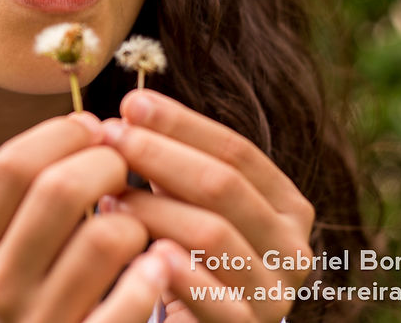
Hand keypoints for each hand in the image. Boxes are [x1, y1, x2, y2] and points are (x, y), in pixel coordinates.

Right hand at [0, 112, 173, 322]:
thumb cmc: (37, 300)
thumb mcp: (10, 252)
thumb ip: (33, 194)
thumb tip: (90, 124)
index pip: (10, 165)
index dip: (60, 134)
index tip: (94, 129)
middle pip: (56, 189)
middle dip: (106, 163)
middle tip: (126, 170)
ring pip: (105, 236)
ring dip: (135, 219)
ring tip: (137, 228)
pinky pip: (131, 299)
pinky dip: (154, 273)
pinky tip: (158, 267)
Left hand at [98, 90, 314, 321]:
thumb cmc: (183, 253)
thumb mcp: (186, 201)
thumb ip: (170, 160)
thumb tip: (129, 109)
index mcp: (287, 205)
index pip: (236, 151)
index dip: (182, 124)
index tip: (131, 103)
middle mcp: (294, 247)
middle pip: (224, 185)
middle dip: (159, 154)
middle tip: (109, 138)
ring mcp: (275, 293)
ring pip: (212, 233)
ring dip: (153, 208)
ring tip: (106, 194)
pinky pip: (214, 298)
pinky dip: (179, 272)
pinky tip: (144, 253)